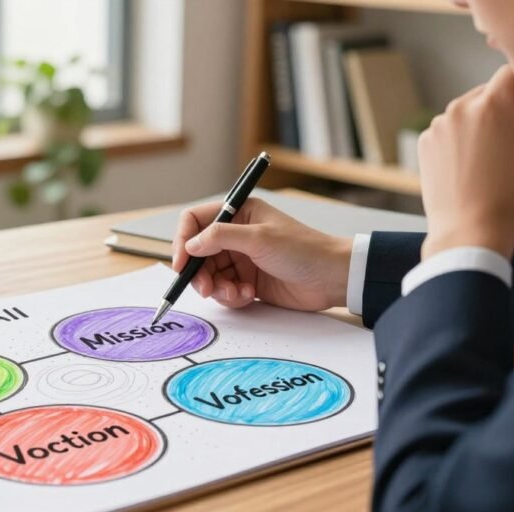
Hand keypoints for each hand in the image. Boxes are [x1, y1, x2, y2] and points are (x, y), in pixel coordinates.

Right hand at [172, 197, 352, 311]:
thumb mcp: (259, 239)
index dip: (183, 241)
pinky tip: (248, 295)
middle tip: (206, 288)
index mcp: (239, 214)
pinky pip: (224, 291)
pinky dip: (230, 296)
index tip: (181, 263)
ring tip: (236, 293)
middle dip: (199, 272)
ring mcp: (241, 259)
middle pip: (198, 253)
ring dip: (217, 288)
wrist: (332, 278)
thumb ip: (220, 237)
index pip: (195, 222)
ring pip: (209, 275)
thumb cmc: (303, 250)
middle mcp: (236, 235)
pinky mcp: (248, 281)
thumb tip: (190, 244)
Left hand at [418, 66, 513, 259]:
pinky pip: (453, 128)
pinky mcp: (426, 145)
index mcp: (489, 106)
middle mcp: (457, 110)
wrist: (467, 236)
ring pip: (472, 111)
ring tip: (504, 157)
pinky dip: (468, 137)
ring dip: (490, 123)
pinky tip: (480, 166)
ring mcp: (437, 127)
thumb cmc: (508, 200)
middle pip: (493, 92)